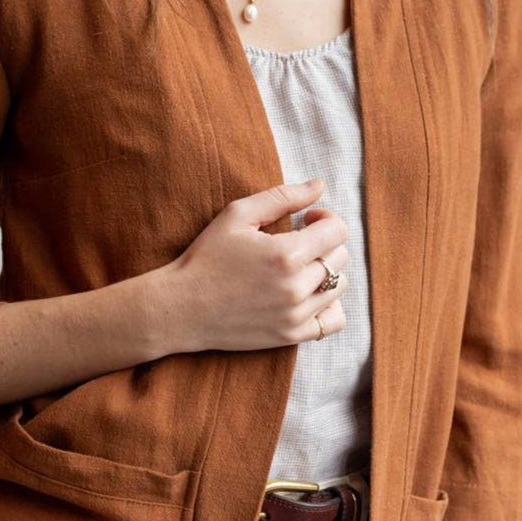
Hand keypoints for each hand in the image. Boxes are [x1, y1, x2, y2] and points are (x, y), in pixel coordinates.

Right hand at [161, 178, 349, 353]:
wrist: (181, 307)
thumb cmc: (207, 257)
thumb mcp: (237, 215)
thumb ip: (283, 197)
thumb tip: (320, 184)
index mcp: (286, 254)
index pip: (338, 231)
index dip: (325, 219)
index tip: (307, 220)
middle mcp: (296, 287)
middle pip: (339, 258)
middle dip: (324, 244)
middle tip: (297, 242)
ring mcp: (295, 315)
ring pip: (338, 287)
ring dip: (325, 272)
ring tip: (298, 268)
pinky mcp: (290, 336)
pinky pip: (333, 321)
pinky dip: (329, 307)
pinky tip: (308, 296)